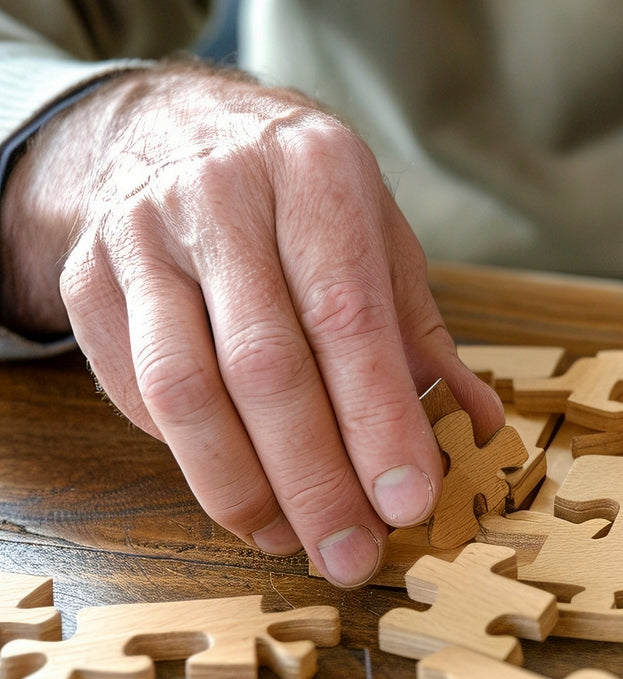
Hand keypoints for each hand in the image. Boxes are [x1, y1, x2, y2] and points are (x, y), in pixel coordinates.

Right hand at [0, 62, 503, 585]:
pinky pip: (134, 391)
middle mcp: (223, 197)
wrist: (168, 125)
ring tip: (292, 540)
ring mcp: (143, 237)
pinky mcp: (88, 279)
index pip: (349, 319)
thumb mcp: (377, 235)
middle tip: (352, 554)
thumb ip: (423, 334)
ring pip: (184, 389)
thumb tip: (478, 428)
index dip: (379, 421)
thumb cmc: (300, 198)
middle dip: (315, 479)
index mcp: (316, 175)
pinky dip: (188, 457)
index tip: (407, 502)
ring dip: (242, 486)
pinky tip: (240, 491)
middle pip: (265, 366)